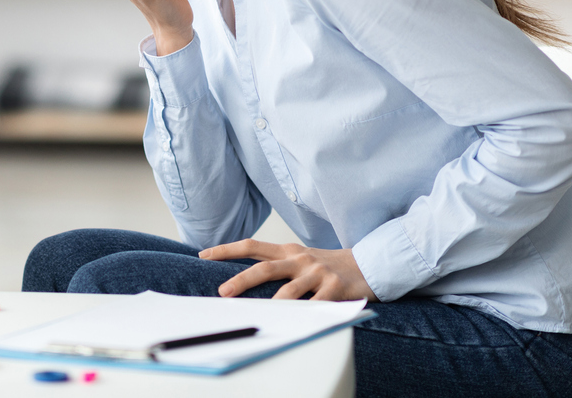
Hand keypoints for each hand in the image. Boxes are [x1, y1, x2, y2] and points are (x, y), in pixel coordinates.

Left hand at [199, 240, 376, 301]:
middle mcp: (300, 259)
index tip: (204, 255)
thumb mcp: (300, 260)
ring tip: (260, 315)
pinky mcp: (335, 288)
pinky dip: (305, 315)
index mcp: (288, 251)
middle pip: (265, 268)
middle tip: (223, 292)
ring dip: (273, 304)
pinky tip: (296, 324)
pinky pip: (316, 305)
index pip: (251, 246)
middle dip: (242, 280)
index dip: (227, 249)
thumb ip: (277, 266)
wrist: (368, 264)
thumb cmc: (326, 266)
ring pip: (289, 290)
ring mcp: (317, 273)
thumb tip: (243, 280)